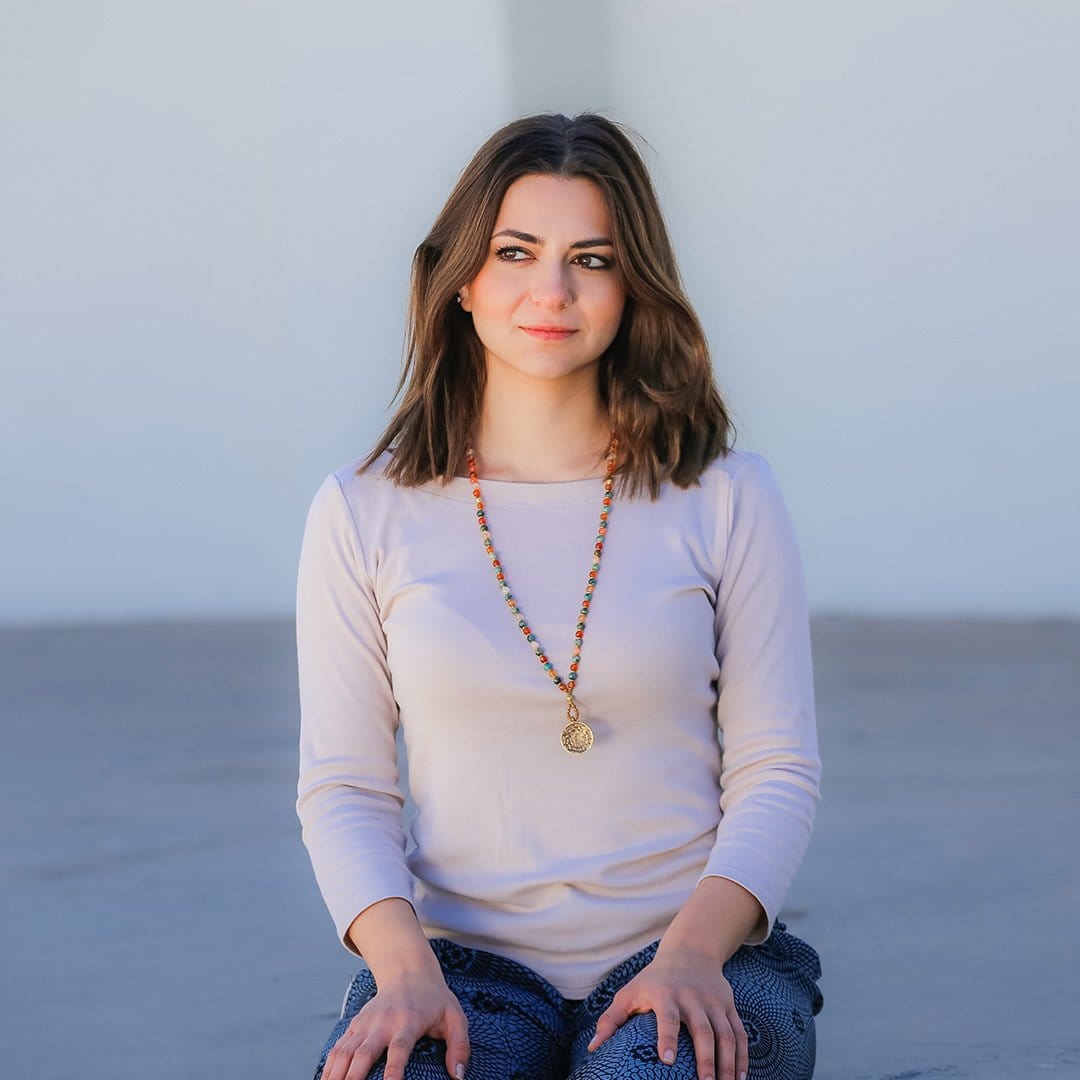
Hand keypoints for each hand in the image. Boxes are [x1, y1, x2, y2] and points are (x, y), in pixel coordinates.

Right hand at [321, 969, 469, 1079]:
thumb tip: (458, 1076)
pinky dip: (329, 1066)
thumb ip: (460, 1046)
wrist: (408, 970)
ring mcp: (366, 1023)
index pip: (399, 1049)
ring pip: (345, 1052)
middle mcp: (383, 1022)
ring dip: (336, 1074)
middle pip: (363, 1053)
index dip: (393, 1070)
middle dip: (353, 1079)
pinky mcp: (355, 1024)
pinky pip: (338, 1047)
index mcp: (409, 1021)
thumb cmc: (435, 1000)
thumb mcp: (455, 1017)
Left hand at [587, 944, 746, 1079]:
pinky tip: (740, 1079)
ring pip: (726, 1034)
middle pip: (703, 1030)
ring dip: (728, 1064)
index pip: (667, 1016)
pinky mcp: (729, 1006)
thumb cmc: (653, 980)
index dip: (667, 1037)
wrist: (690, 951)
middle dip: (705, 1059)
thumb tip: (594, 1048)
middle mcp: (692, 997)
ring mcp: (714, 1002)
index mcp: (665, 994)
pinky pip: (740, 1033)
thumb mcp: (630, 992)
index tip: (667, 1060)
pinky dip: (742, 1057)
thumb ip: (612, 1020)